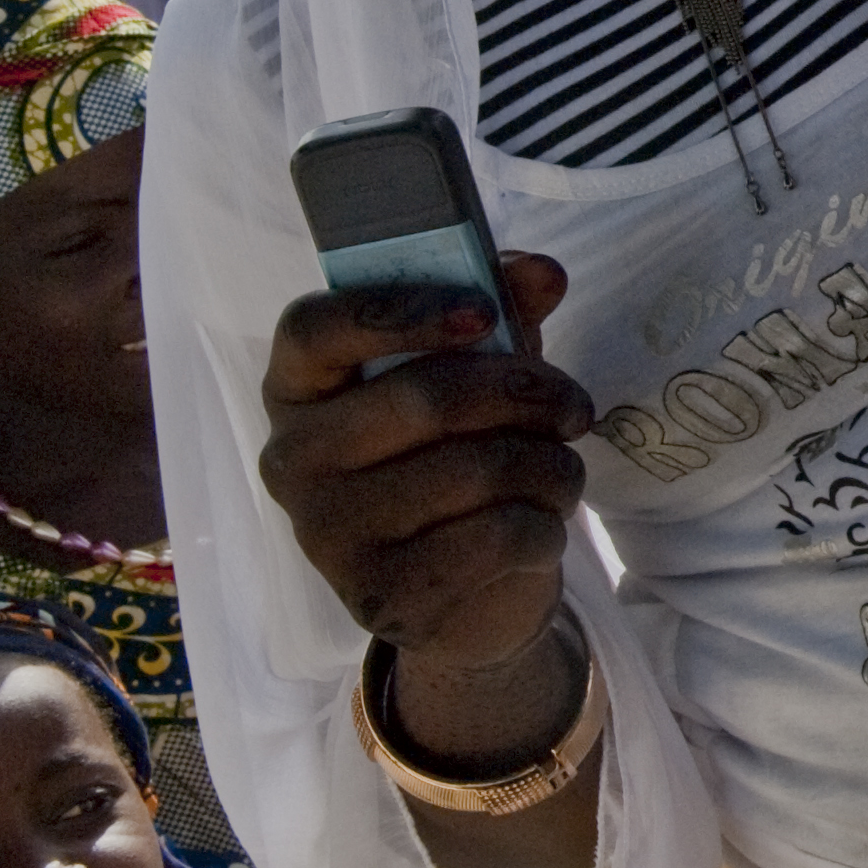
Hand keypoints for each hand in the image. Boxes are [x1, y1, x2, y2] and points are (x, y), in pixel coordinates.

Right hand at [256, 254, 588, 673]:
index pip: (315, 329)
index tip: (484, 313)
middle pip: (424, 396)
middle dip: (526, 392)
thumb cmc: (459, 456)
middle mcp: (293, 459)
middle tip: (573, 406)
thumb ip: (503, 312)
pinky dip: (546, 525)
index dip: (403, 310)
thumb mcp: (477, 374)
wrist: (465, 594)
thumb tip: (543, 273)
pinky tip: (541, 527)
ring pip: (477, 468)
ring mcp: (328, 534)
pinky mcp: (381, 595)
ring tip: (560, 471)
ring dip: (551, 465)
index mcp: (298, 389)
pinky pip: (496, 537)